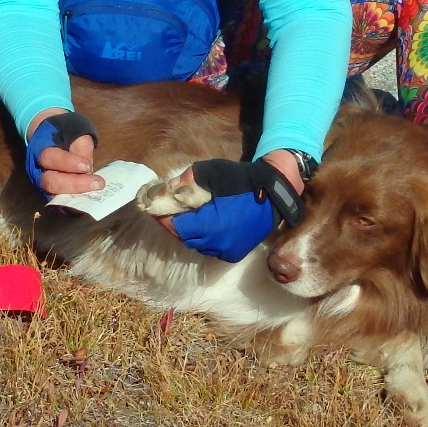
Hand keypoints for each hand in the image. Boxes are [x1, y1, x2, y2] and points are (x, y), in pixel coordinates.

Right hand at [25, 109, 103, 199]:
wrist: (49, 136)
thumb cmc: (64, 133)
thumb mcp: (75, 131)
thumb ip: (81, 148)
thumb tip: (88, 169)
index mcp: (40, 149)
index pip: (50, 157)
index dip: (68, 163)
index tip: (87, 166)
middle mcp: (36, 170)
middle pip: (50, 182)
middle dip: (75, 184)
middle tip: (97, 184)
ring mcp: (41, 184)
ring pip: (53, 196)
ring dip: (74, 197)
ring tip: (94, 194)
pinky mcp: (49, 193)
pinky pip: (59, 203)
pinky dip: (72, 204)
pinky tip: (88, 202)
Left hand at [160, 158, 302, 262]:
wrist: (274, 194)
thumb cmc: (242, 181)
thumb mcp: (212, 173)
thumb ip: (186, 181)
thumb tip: (163, 189)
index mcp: (212, 224)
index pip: (177, 227)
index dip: (163, 218)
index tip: (154, 207)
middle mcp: (218, 243)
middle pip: (185, 238)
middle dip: (173, 225)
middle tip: (167, 210)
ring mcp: (227, 251)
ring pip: (196, 245)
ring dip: (187, 232)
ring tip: (183, 216)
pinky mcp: (234, 253)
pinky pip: (210, 248)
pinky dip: (202, 238)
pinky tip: (201, 224)